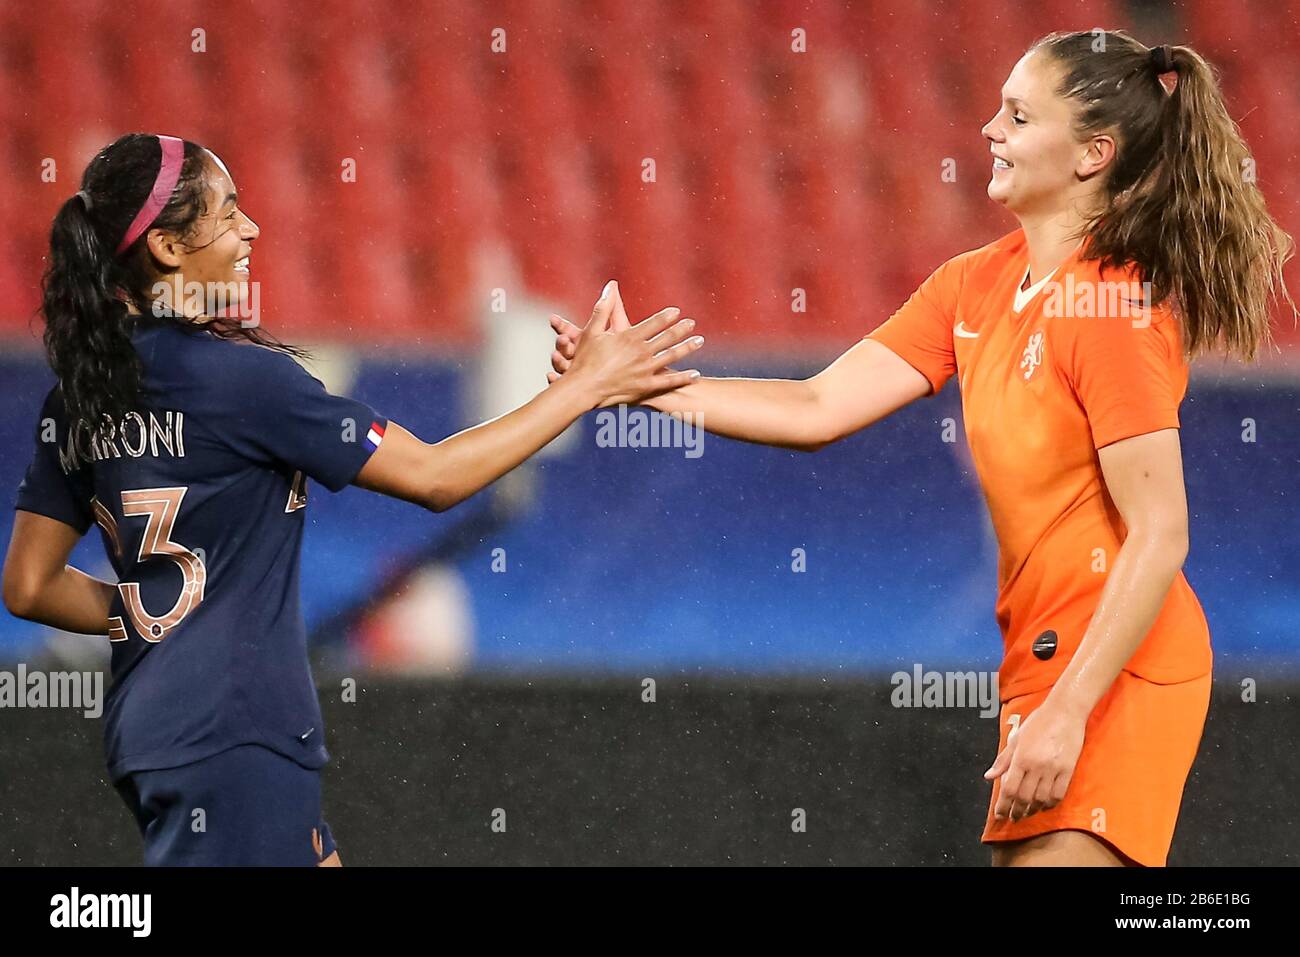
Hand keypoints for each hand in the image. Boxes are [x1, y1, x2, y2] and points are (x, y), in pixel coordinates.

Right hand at [562, 280, 702, 408]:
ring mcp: (645, 370)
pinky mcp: (645, 386)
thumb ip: (604, 308)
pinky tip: (695, 374)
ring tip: (699, 342)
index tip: (677, 312)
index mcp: (629, 337)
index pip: (654, 323)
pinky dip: (683, 378)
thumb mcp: (592, 330)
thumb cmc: (584, 359)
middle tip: (692, 323)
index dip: (667, 316)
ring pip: (672, 356)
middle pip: (667, 338)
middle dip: (681, 330)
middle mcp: (641, 352)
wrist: (583, 388)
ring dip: (687, 348)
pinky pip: (668, 381)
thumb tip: (610, 286)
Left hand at [984, 700, 1086, 821]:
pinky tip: (1044, 806)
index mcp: (1021, 757)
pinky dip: (1050, 804)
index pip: (1009, 788)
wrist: (1065, 712)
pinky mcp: (1068, 770)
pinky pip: (1058, 794)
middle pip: (1024, 797)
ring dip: (1032, 810)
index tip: (999, 814)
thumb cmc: (1038, 722)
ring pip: (1041, 799)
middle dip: (1016, 811)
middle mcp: (1036, 765)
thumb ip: (1003, 760)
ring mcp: (1053, 769)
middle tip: (1012, 818)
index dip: (1003, 805)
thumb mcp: (1016, 738)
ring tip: (1026, 813)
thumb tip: (989, 776)